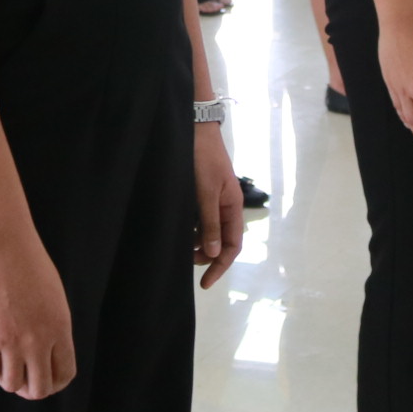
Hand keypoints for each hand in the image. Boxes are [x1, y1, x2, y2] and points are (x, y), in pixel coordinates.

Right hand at [0, 229, 73, 398]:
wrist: (3, 241)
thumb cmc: (27, 262)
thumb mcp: (53, 296)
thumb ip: (52, 326)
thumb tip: (45, 352)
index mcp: (60, 328)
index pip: (64, 375)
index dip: (53, 383)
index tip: (42, 376)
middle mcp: (39, 340)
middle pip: (39, 389)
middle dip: (30, 389)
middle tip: (21, 378)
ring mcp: (12, 340)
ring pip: (11, 384)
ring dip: (7, 378)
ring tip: (3, 361)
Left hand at [191, 124, 244, 287]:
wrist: (195, 127)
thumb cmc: (202, 158)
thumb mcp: (205, 192)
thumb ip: (210, 223)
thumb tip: (215, 254)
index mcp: (233, 206)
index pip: (232, 246)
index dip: (220, 266)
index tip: (205, 283)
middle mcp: (226, 206)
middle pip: (221, 242)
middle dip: (206, 256)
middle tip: (185, 261)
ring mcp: (214, 199)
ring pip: (209, 231)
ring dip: (197, 244)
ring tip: (180, 248)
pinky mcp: (202, 192)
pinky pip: (200, 220)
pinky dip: (191, 230)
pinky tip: (179, 231)